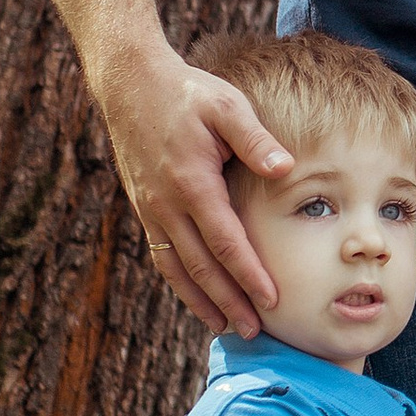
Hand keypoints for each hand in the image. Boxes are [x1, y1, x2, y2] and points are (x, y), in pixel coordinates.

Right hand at [101, 45, 290, 332]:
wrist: (130, 84)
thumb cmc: (186, 92)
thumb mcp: (226, 105)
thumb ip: (255, 139)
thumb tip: (285, 169)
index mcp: (193, 182)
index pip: (225, 241)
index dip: (249, 274)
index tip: (272, 300)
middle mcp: (167, 204)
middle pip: (201, 266)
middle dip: (229, 301)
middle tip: (253, 331)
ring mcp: (151, 209)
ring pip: (177, 267)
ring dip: (201, 301)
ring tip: (224, 328)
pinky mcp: (144, 208)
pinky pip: (162, 254)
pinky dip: (180, 281)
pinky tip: (196, 297)